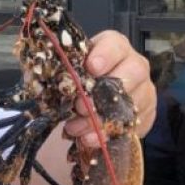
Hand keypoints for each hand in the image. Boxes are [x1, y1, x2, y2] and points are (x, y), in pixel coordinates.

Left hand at [63, 29, 155, 147]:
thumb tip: (37, 75)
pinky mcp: (146, 113)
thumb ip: (58, 67)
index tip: (91, 69)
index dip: (105, 55)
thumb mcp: (68, 68)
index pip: (115, 44)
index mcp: (114, 47)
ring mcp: (144, 90)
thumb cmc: (80, 77)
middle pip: (133, 73)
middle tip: (78, 106)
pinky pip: (132, 125)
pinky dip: (108, 134)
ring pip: (130, 103)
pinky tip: (89, 139)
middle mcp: (134, 65)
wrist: (97, 97)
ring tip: (75, 129)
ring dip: (100, 119)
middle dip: (103, 92)